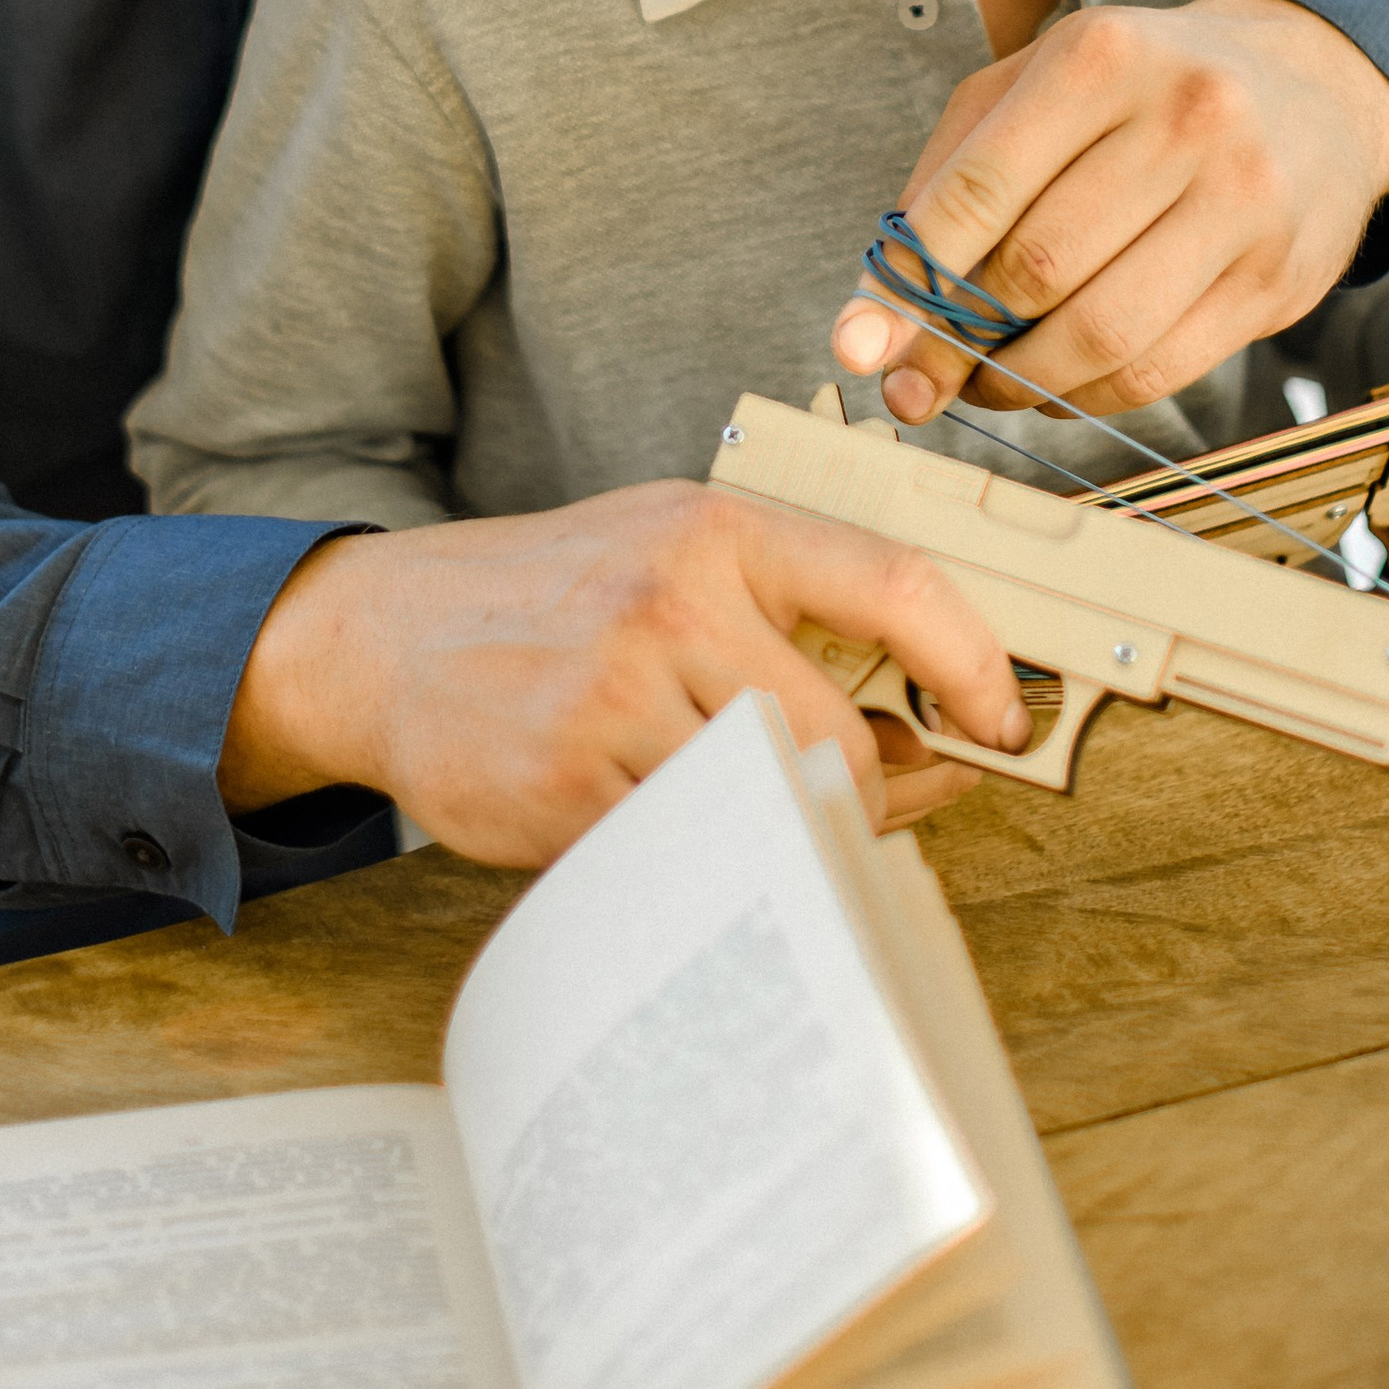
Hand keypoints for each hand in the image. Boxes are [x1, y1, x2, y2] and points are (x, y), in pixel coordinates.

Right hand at [217, 479, 1028, 863]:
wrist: (384, 636)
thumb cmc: (558, 597)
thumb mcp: (673, 555)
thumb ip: (793, 616)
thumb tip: (938, 727)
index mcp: (714, 530)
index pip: (894, 580)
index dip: (974, 660)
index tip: (1005, 720)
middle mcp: (668, 603)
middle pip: (840, 736)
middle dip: (873, 790)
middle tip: (866, 804)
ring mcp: (612, 698)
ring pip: (769, 804)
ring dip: (787, 831)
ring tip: (757, 814)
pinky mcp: (567, 786)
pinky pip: (686, 851)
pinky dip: (699, 858)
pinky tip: (670, 829)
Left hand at [830, 0, 1388, 426]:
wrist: (1315, 90)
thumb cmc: (1142, 91)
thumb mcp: (1038, 85)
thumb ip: (948, 177)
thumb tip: (876, 312)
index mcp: (1103, 57)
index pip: (982, 187)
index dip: (909, 280)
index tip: (858, 346)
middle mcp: (1184, 119)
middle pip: (1037, 268)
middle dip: (957, 344)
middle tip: (918, 379)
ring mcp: (1242, 202)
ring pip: (1100, 335)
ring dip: (1019, 383)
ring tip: (984, 385)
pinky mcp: (1275, 280)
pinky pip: (1158, 370)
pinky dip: (1086, 397)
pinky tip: (1055, 385)